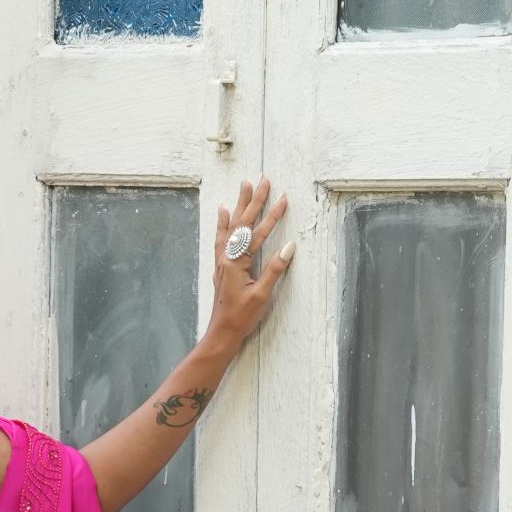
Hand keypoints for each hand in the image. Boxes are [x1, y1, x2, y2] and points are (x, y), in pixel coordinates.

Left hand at [203, 177, 293, 356]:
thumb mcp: (262, 294)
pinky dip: (223, 222)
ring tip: (244, 186)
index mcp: (237, 262)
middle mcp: (227, 256)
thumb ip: (275, 269)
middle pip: (242, 222)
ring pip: (231, 226)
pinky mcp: (221, 265)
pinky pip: (222, 237)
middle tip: (262, 179)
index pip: (258, 233)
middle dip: (254, 200)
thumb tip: (289, 247)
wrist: (222, 332)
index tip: (284, 198)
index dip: (272, 215)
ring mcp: (222, 260)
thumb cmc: (242, 316)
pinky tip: (223, 212)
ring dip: (239, 205)